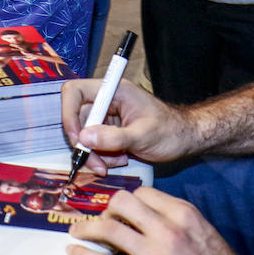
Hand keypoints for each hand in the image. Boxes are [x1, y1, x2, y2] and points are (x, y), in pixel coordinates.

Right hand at [61, 78, 193, 172]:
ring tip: (118, 161)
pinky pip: (95, 145)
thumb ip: (113, 137)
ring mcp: (107, 116)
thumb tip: (83, 138)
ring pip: (85, 136)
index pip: (75, 92)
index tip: (77, 139)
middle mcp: (106, 100)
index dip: (68, 114)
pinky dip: (103, 156)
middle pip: (77, 119)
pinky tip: (121, 159)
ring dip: (96, 154)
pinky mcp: (109, 130)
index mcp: (113, 90)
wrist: (184, 139)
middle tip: (98, 164)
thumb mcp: (142, 135)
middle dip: (85, 144)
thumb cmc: (170, 131)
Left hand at [67, 188, 247, 254]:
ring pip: (108, 230)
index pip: (143, 192)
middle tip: (100, 218)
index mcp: (182, 214)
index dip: (128, 198)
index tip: (121, 208)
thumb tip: (140, 207)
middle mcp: (167, 232)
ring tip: (77, 231)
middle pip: (122, 203)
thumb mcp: (199, 228)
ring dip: (86, 228)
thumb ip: (171, 214)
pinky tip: (76, 253)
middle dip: (106, 209)